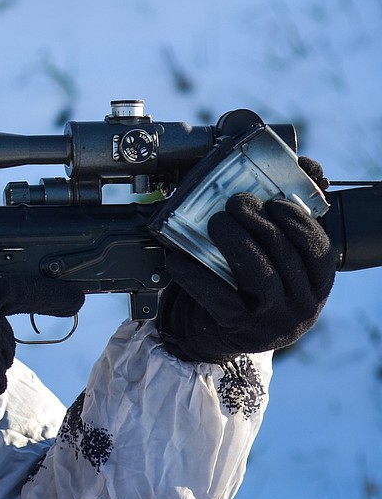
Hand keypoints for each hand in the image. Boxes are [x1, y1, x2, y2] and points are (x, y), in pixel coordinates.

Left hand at [156, 186, 335, 363]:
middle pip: (286, 257)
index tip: (275, 202)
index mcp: (316, 283)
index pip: (320, 250)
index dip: (299, 223)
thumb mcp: (273, 260)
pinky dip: (196, 274)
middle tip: (236, 203)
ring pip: (260, 276)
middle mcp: (302, 305)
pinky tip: (178, 259)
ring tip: (216, 223)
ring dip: (236, 242)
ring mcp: (273, 322)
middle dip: (260, 223)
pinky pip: (219, 298)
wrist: (216, 331)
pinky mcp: (241, 330)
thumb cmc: (248, 284)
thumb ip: (284, 221)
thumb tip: (304, 167)